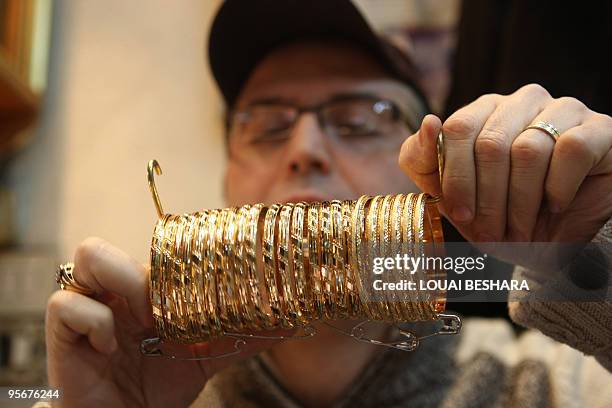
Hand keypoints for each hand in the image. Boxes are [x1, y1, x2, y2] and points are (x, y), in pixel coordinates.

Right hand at [46, 237, 288, 407]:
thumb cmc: (160, 383)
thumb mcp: (206, 357)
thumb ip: (242, 337)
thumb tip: (291, 322)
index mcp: (143, 289)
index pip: (153, 247)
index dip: (179, 252)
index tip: (207, 274)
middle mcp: (112, 291)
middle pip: (112, 239)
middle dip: (140, 268)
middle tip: (159, 307)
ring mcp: (86, 308)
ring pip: (88, 254)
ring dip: (121, 281)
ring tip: (141, 319)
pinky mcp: (63, 333)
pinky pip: (67, 304)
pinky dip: (95, 321)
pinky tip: (111, 349)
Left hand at [399, 84, 611, 266]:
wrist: (556, 246)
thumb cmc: (499, 217)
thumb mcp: (451, 196)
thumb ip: (424, 161)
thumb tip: (428, 123)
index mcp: (483, 111)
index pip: (457, 129)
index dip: (456, 178)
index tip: (461, 215)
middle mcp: (522, 102)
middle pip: (491, 143)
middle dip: (487, 199)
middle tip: (491, 233)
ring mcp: (563, 110)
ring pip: (528, 150)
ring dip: (520, 203)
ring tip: (520, 229)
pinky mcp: (599, 129)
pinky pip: (571, 150)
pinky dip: (558, 188)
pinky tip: (555, 206)